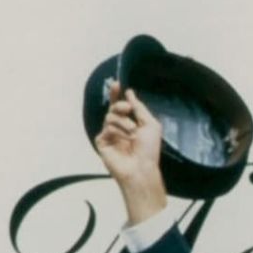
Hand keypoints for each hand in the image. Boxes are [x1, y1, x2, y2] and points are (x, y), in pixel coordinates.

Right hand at [93, 81, 168, 223]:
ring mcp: (109, 135)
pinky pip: (106, 128)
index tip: (117, 83)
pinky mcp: (102, 142)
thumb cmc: (149, 150)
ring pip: (110, 117)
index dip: (117, 95)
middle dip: (120, 106)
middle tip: (127, 109)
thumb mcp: (150, 124)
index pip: (120, 106)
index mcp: (130, 123)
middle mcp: (118, 128)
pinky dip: (116, 132)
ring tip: (132, 132)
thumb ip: (140, 108)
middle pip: (113, 108)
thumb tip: (129, 93)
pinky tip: (124, 140)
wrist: (141, 168)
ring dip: (123, 122)